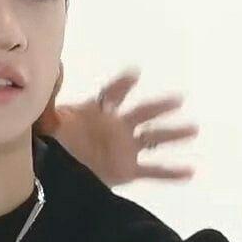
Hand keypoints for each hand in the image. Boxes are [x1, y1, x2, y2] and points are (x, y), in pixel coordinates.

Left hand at [42, 68, 197, 186]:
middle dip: (159, 107)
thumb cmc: (51, 144)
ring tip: (193, 129)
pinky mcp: (127, 171)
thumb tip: (55, 67)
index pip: (113, 94)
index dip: (122, 85)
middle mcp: (116, 127)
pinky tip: (190, 171)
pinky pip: (153, 171)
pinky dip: (171, 172)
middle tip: (178, 99)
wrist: (53, 175)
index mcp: (98, 112)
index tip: (134, 74)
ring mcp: (124, 149)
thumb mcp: (48, 121)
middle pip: (142, 113)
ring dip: (173, 134)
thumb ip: (51, 97)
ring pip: (154, 138)